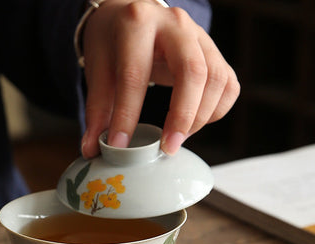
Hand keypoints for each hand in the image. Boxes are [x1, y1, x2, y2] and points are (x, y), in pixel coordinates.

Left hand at [80, 0, 239, 157]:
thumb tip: (93, 149)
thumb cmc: (115, 44)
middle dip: (181, 116)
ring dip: (199, 117)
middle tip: (167, 148)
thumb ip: (97, 110)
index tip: (119, 147)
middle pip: (192, 71)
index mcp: (137, 22)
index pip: (135, 74)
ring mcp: (199, 36)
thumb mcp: (99, 70)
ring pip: (216, 79)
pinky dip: (215, 112)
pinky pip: (228, 85)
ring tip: (176, 138)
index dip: (127, 115)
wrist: (134, 16)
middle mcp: (174, 24)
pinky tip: (193, 123)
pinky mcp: (214, 52)